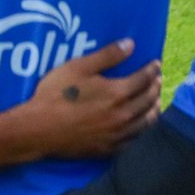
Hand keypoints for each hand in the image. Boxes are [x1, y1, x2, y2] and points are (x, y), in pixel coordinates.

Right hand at [6, 40, 159, 160]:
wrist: (36, 130)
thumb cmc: (55, 95)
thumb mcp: (79, 67)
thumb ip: (108, 55)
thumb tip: (131, 44)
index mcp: (117, 93)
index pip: (143, 79)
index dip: (152, 69)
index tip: (156, 64)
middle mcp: (121, 115)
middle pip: (148, 100)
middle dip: (155, 87)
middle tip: (158, 80)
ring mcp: (115, 135)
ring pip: (145, 122)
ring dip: (153, 109)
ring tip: (156, 102)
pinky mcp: (107, 150)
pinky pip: (133, 141)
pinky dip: (142, 131)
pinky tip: (140, 127)